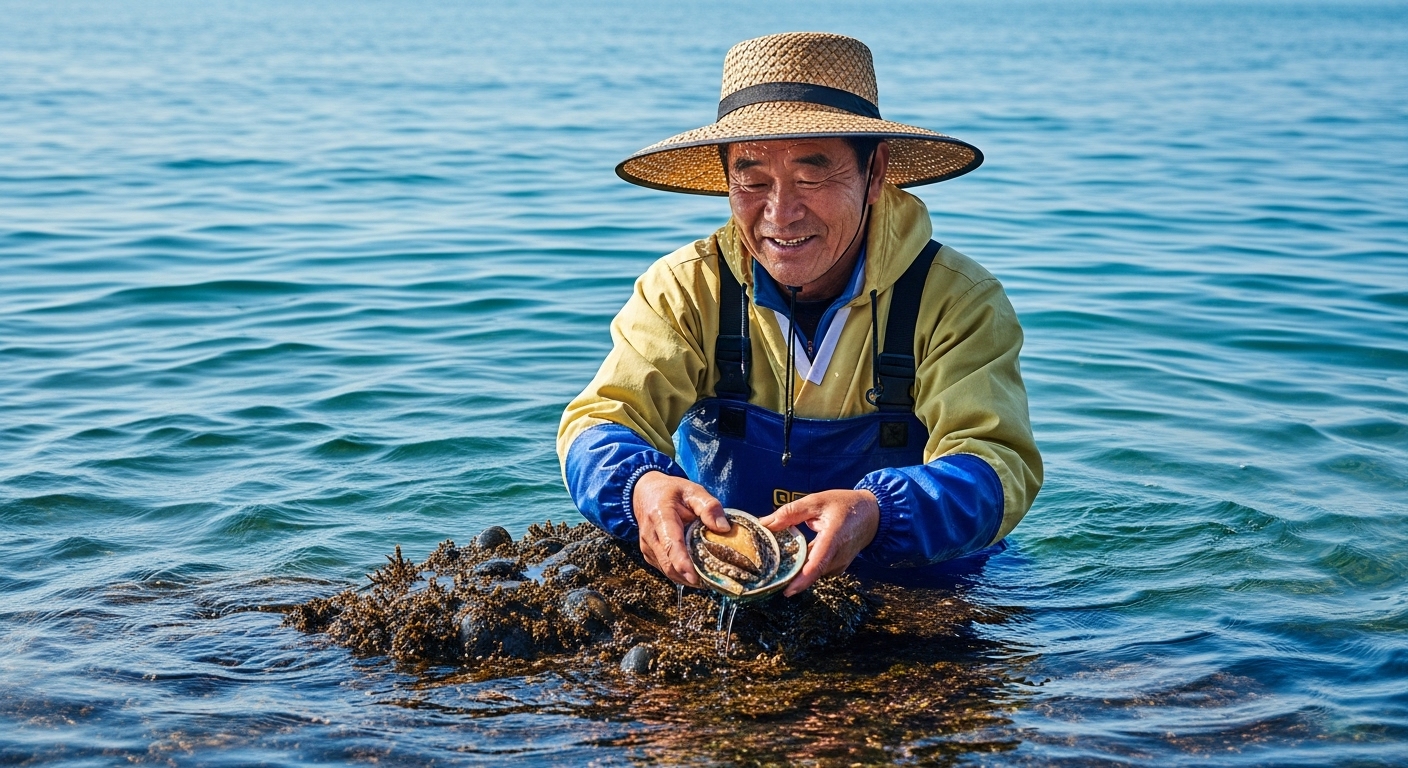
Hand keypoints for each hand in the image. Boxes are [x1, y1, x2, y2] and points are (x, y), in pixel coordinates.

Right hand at [631, 471, 730, 586]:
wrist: (644, 493)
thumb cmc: (672, 492)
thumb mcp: (693, 491)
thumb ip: (709, 507)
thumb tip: (724, 528)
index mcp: (661, 516)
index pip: (670, 544)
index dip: (682, 563)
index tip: (694, 577)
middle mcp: (650, 535)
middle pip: (668, 563)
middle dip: (690, 577)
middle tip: (713, 582)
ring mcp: (647, 547)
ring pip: (667, 570)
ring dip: (686, 578)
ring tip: (709, 579)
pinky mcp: (649, 554)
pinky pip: (666, 569)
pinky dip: (681, 574)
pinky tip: (697, 573)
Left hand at [758, 489, 878, 596]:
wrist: (874, 515)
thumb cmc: (846, 505)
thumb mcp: (817, 501)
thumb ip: (790, 513)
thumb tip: (765, 523)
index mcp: (834, 538)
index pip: (817, 564)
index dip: (801, 580)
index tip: (786, 591)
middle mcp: (839, 555)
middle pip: (811, 572)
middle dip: (790, 575)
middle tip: (769, 576)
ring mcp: (840, 563)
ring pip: (813, 572)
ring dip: (796, 570)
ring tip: (776, 566)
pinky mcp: (839, 565)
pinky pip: (818, 569)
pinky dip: (805, 566)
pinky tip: (793, 560)